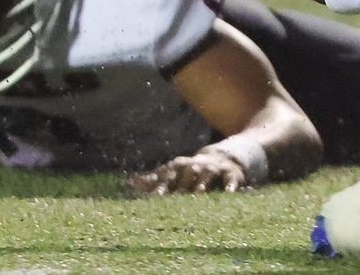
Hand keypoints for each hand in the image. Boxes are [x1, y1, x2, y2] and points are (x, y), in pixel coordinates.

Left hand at [127, 148, 250, 194]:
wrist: (223, 158)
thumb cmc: (191, 170)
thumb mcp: (173, 172)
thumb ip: (153, 179)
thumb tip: (127, 184)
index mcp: (180, 167)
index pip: (167, 176)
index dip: (159, 186)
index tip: (151, 197)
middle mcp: (195, 166)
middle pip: (186, 176)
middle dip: (179, 187)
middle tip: (172, 201)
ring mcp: (213, 169)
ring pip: (207, 176)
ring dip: (202, 184)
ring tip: (198, 193)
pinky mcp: (231, 174)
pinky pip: (231, 180)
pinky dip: (231, 186)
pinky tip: (230, 193)